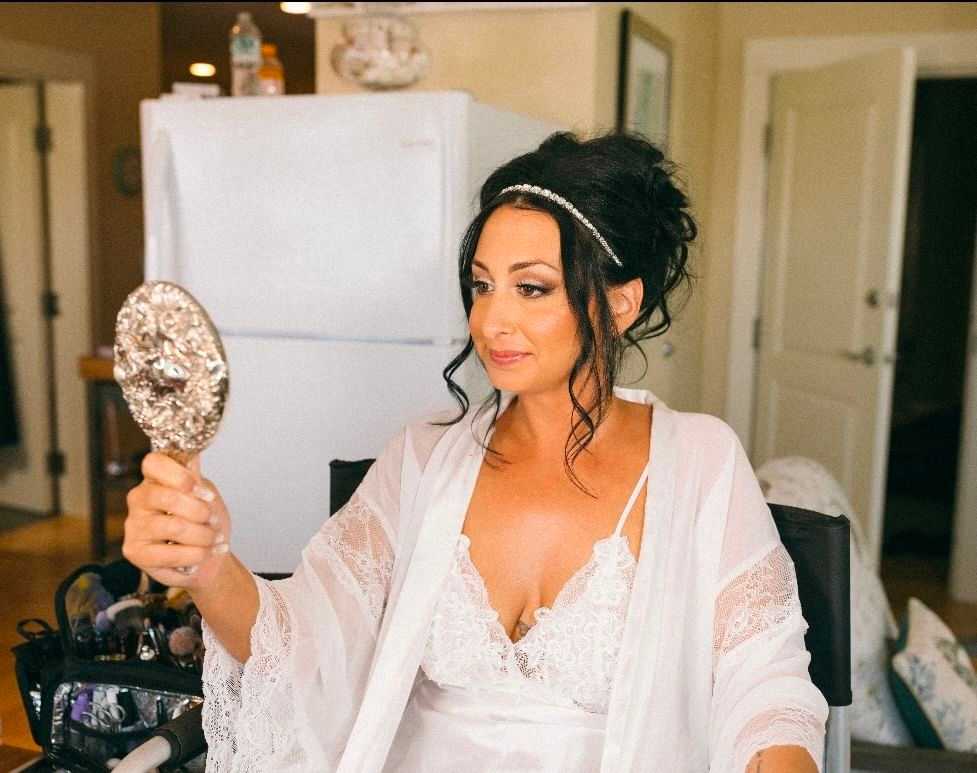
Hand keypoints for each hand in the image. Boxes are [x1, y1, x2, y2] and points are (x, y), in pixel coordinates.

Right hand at [123, 452, 232, 588]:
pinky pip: (171, 553)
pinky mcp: (134, 552)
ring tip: (212, 539)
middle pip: (168, 497)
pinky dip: (196, 555)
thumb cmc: (204, 522)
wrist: (208, 556)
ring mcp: (133, 525)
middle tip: (213, 521)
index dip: (179, 475)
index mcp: (155, 479)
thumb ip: (196, 479)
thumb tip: (191, 456)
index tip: (201, 491)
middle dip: (201, 512)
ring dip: (203, 536)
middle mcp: (139, 499)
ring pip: (175, 526)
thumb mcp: (206, 495)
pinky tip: (202, 554)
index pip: (153, 463)